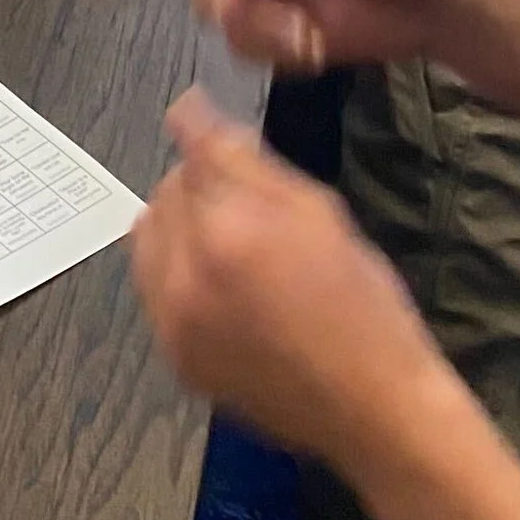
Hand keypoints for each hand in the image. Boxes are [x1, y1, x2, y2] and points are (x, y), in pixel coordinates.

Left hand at [132, 92, 457, 472]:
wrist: (372, 410)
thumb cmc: (363, 304)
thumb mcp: (320, 213)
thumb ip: (250, 161)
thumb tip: (194, 112)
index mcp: (228, 231)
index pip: (192, 152)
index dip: (199, 126)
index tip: (196, 110)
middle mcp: (186, 275)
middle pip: (165, 191)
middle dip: (197, 182)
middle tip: (241, 198)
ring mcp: (173, 323)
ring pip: (147, 237)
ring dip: (178, 224)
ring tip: (226, 240)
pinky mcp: (173, 357)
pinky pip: (154, 289)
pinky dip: (176, 273)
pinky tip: (221, 285)